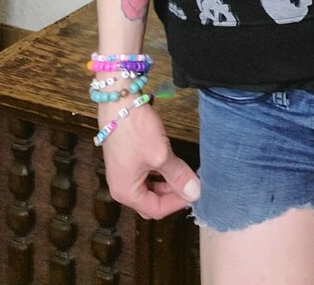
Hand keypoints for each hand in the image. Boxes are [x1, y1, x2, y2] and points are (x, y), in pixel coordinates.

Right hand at [98, 100, 199, 219]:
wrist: (118, 102)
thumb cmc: (135, 130)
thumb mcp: (160, 155)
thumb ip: (178, 176)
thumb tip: (195, 193)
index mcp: (126, 192)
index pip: (157, 210)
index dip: (178, 203)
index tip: (195, 191)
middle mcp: (120, 187)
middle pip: (151, 201)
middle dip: (172, 194)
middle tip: (191, 183)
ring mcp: (121, 173)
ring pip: (149, 188)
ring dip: (166, 183)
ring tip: (184, 172)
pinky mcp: (125, 160)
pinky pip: (144, 175)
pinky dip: (158, 173)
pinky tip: (170, 163)